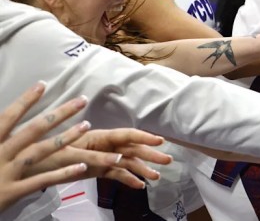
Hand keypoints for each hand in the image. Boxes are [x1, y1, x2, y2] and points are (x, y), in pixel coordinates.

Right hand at [0, 84, 90, 210]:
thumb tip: (6, 118)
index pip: (8, 117)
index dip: (25, 101)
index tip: (42, 84)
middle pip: (33, 129)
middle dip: (59, 113)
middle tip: (82, 100)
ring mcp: (6, 173)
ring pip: (40, 151)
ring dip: (66, 137)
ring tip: (86, 125)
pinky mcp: (12, 192)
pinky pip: (41, 180)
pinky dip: (61, 174)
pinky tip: (81, 167)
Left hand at [46, 129, 171, 188]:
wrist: (31, 167)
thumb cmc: (48, 156)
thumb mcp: (70, 155)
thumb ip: (95, 156)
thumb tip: (120, 156)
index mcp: (98, 136)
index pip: (126, 135)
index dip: (144, 138)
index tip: (160, 141)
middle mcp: (103, 145)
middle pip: (131, 148)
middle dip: (150, 154)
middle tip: (168, 161)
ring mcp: (101, 158)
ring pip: (127, 162)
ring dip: (142, 168)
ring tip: (157, 176)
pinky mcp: (97, 169)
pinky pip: (116, 174)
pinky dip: (128, 179)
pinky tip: (139, 185)